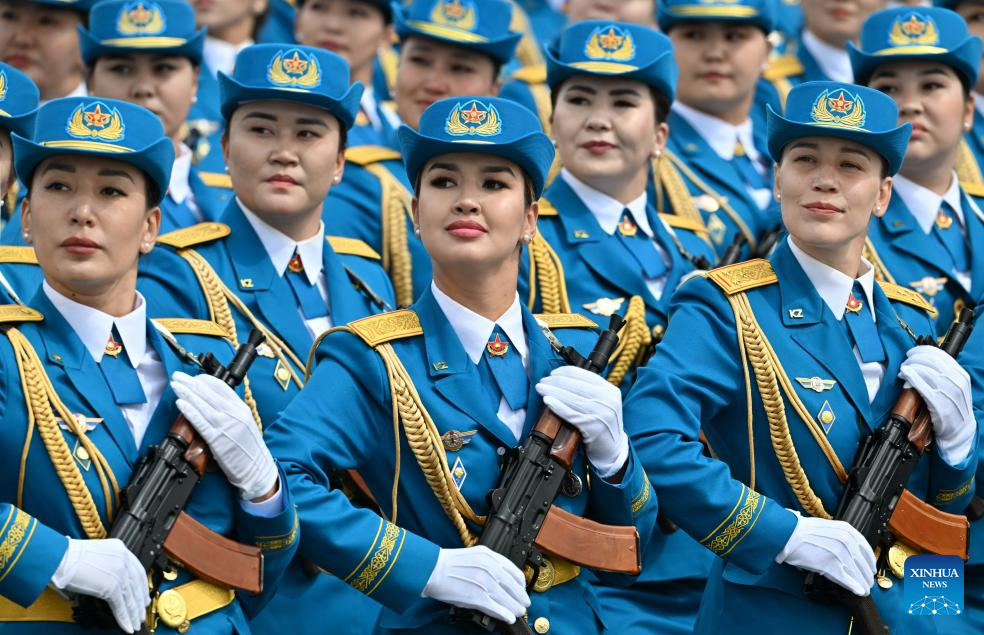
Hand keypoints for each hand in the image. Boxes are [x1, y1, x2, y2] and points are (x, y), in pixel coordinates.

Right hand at [50, 538, 148, 633]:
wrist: (57, 557)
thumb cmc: (68, 556)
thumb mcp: (96, 554)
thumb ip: (107, 564)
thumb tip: (109, 579)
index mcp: (120, 549)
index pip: (138, 571)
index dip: (142, 586)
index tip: (143, 595)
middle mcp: (123, 559)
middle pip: (137, 586)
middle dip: (140, 603)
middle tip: (141, 613)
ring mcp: (118, 572)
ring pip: (131, 598)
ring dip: (134, 614)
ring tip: (136, 623)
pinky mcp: (111, 586)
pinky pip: (121, 606)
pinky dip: (124, 618)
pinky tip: (127, 626)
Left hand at [171, 372, 277, 500]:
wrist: (256, 467)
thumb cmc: (249, 448)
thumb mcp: (244, 423)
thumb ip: (229, 412)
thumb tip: (210, 403)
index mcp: (241, 408)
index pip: (221, 387)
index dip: (204, 380)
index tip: (193, 378)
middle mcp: (234, 413)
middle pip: (209, 393)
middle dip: (190, 383)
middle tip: (178, 376)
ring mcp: (226, 426)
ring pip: (202, 405)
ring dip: (186, 393)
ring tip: (175, 386)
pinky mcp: (217, 439)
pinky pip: (200, 422)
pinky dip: (190, 411)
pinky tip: (181, 404)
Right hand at [421, 546, 528, 623]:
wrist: (431, 569)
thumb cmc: (448, 564)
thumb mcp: (474, 556)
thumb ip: (489, 565)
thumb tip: (500, 579)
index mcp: (489, 556)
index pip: (514, 571)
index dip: (521, 583)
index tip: (522, 589)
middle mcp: (490, 567)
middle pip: (513, 586)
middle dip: (521, 598)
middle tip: (524, 604)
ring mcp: (484, 583)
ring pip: (507, 599)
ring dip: (515, 608)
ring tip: (518, 612)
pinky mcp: (477, 597)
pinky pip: (496, 608)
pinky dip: (505, 614)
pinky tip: (508, 617)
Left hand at [535, 365, 628, 477]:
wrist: (612, 450)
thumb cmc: (603, 425)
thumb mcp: (603, 403)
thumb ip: (589, 391)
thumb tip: (562, 379)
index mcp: (610, 390)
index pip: (584, 374)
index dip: (565, 372)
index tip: (552, 373)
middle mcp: (608, 400)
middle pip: (576, 385)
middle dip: (555, 381)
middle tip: (542, 381)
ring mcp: (602, 413)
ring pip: (572, 398)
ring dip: (553, 391)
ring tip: (541, 389)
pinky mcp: (593, 427)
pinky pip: (571, 414)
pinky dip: (558, 406)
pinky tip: (548, 401)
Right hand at [776, 514, 875, 596]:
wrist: (788, 534)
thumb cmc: (802, 531)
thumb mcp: (828, 528)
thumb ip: (841, 537)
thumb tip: (849, 550)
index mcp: (846, 530)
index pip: (866, 549)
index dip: (870, 562)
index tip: (871, 569)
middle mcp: (846, 541)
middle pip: (863, 563)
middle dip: (867, 575)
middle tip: (868, 582)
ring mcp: (839, 553)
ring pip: (857, 573)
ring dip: (863, 583)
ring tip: (864, 589)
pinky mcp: (831, 565)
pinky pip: (847, 579)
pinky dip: (854, 586)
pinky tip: (858, 591)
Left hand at [898, 345, 975, 464]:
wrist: (960, 431)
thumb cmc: (953, 406)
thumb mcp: (953, 386)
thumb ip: (942, 373)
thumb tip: (921, 359)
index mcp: (961, 375)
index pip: (940, 355)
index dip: (922, 350)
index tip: (911, 353)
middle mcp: (957, 383)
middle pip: (932, 362)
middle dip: (914, 358)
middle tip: (905, 362)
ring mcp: (950, 395)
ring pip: (927, 372)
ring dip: (911, 367)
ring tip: (903, 370)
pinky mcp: (941, 406)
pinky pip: (924, 388)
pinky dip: (913, 378)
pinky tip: (905, 374)